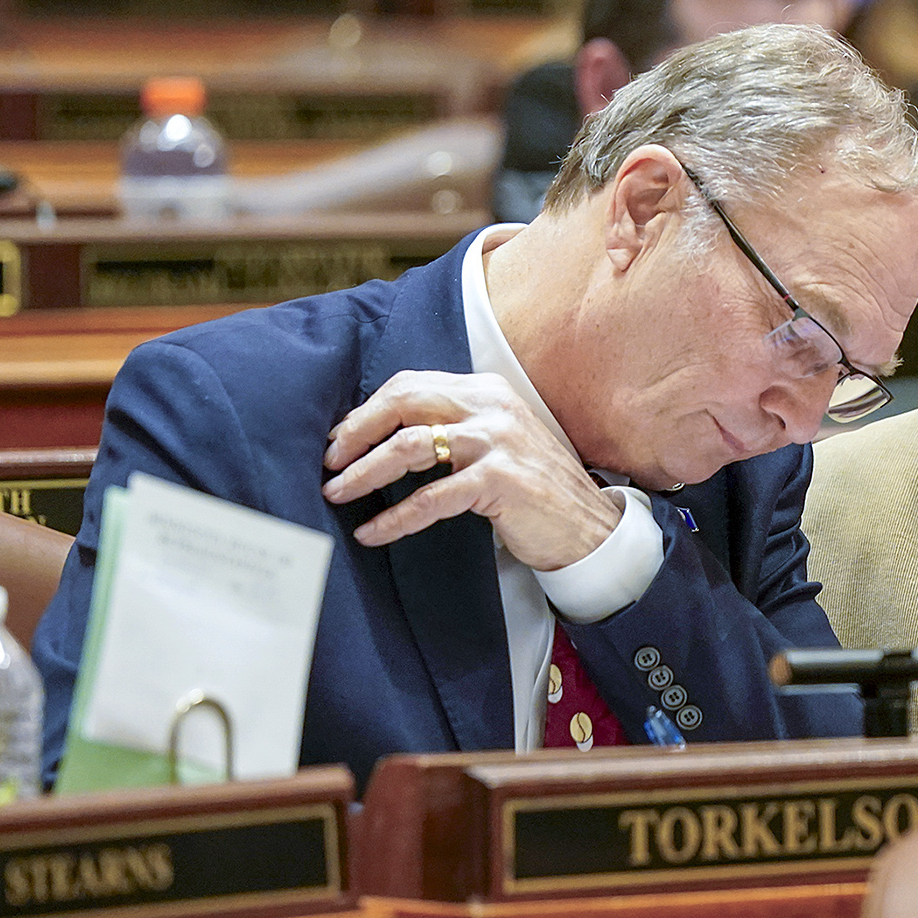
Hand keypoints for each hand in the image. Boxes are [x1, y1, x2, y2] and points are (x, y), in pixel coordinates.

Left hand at [320, 369, 620, 567]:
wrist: (589, 527)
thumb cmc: (535, 489)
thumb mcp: (496, 442)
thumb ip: (453, 429)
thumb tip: (384, 439)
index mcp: (486, 391)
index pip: (411, 385)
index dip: (367, 411)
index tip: (339, 438)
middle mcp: (490, 406)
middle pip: (403, 402)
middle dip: (356, 432)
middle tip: (328, 462)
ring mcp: (497, 441)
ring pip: (409, 446)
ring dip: (363, 471)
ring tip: (337, 493)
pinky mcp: (500, 480)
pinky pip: (430, 498)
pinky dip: (394, 518)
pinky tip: (373, 532)